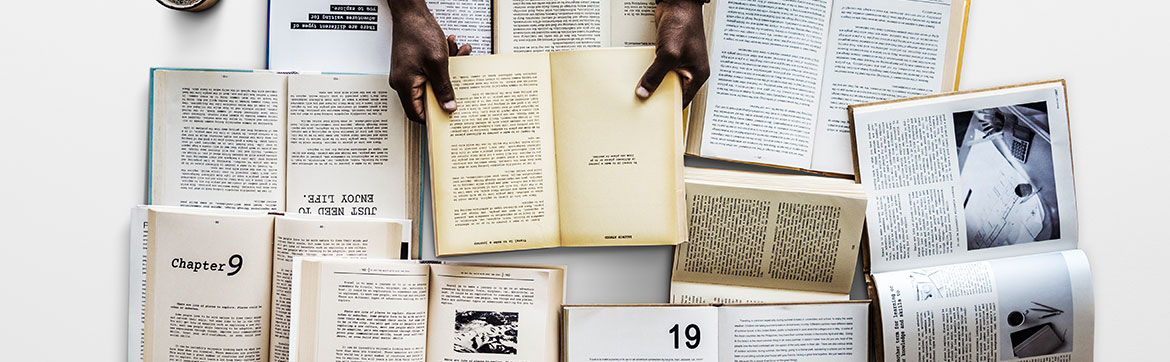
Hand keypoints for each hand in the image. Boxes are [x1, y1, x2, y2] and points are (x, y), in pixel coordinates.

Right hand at [388, 0, 471, 123]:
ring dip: (448, 72)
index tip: (448, 118)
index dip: (434, 118)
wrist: (411, 12)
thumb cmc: (418, 32)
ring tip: (458, 56)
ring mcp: (407, 73)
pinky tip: (451, 49)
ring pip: (432, 82)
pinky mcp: (413, 65)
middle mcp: (403, 81)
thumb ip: (443, 88)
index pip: (417, 113)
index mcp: (405, 84)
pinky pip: (430, 71)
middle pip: (427, 98)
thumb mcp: (437, 63)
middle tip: (459, 84)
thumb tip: (448, 107)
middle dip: (447, 88)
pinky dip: (443, 63)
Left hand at [636, 0, 708, 106]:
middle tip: (643, 105)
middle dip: (658, 96)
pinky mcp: (670, 55)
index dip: (668, 108)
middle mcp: (690, 70)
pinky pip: (658, 70)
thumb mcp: (668, 54)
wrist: (677, 3)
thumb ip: (656, 75)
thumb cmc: (683, 24)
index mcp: (697, 74)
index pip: (682, 100)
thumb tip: (644, 93)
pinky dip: (650, 73)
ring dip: (652, 84)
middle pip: (671, 91)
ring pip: (664, 81)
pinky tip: (640, 77)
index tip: (654, 116)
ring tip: (639, 92)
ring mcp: (680, 62)